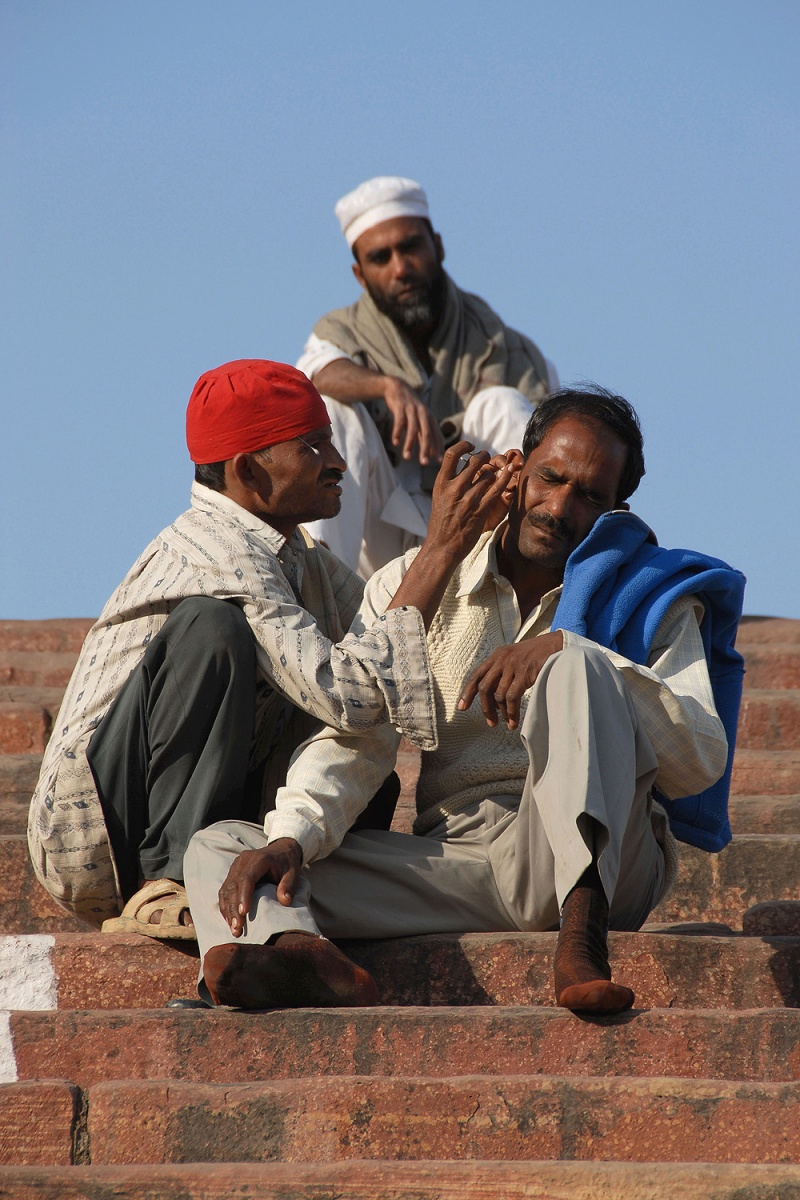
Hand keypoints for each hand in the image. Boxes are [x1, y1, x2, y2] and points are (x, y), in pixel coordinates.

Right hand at [217, 838, 301, 935]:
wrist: (281, 850)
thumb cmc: (287, 864)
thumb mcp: (293, 873)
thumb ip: (289, 885)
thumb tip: (285, 901)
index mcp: (258, 859)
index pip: (247, 878)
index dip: (243, 896)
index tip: (244, 913)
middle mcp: (243, 861)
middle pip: (233, 886)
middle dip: (233, 909)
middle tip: (237, 929)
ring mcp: (235, 867)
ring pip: (226, 890)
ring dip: (227, 910)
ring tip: (234, 929)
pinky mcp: (232, 873)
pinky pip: (224, 891)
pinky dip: (225, 906)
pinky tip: (229, 920)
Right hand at [382, 376, 444, 464]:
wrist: (397, 388)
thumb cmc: (410, 409)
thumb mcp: (419, 421)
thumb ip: (424, 436)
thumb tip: (431, 453)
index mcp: (430, 418)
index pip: (437, 435)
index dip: (438, 449)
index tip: (439, 462)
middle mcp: (423, 414)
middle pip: (426, 434)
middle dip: (425, 449)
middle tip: (424, 464)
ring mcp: (412, 410)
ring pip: (412, 430)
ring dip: (409, 444)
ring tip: (406, 457)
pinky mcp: (400, 407)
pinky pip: (399, 422)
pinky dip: (397, 433)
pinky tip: (395, 443)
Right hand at [424, 441, 519, 563]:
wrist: (442, 547)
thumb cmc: (441, 522)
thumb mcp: (439, 497)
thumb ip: (449, 481)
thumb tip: (462, 465)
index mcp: (441, 483)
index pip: (452, 454)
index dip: (464, 445)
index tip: (471, 446)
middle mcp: (454, 489)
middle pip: (474, 461)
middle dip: (484, 456)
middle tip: (487, 457)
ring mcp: (468, 500)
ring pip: (487, 475)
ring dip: (494, 471)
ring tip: (496, 472)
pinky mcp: (480, 510)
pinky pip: (497, 489)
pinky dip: (505, 478)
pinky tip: (510, 471)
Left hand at [457, 631, 563, 728]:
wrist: (556, 646)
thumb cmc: (535, 656)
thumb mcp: (514, 658)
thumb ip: (501, 672)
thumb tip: (493, 699)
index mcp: (497, 656)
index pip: (476, 675)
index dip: (467, 692)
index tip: (462, 708)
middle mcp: (501, 659)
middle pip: (484, 687)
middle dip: (485, 708)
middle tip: (490, 722)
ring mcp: (513, 666)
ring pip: (498, 695)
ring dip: (502, 713)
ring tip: (507, 723)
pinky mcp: (524, 673)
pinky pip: (512, 697)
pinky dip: (511, 712)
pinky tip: (514, 720)